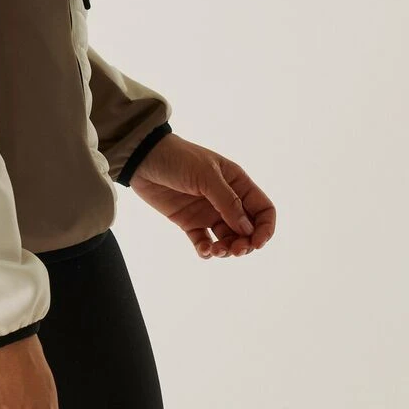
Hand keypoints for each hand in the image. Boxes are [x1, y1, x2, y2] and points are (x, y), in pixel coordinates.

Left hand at [128, 133, 274, 259]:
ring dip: (227, 249)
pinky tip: (204, 249)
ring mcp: (207, 211)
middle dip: (245, 244)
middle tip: (235, 250)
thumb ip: (228, 202)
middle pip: (247, 229)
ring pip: (227, 239)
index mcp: (237, 183)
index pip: (263, 210)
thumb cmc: (178, 158)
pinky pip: (204, 242)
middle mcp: (225, 199)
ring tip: (217, 250)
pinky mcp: (189, 222)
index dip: (265, 228)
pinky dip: (207, 250)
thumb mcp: (206, 175)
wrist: (143, 157)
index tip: (257, 243)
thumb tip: (248, 229)